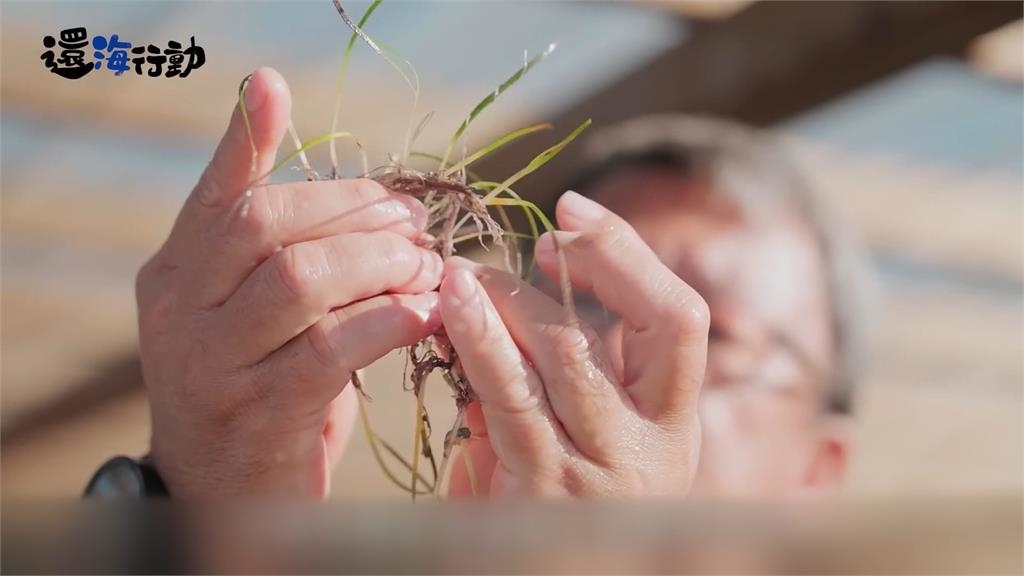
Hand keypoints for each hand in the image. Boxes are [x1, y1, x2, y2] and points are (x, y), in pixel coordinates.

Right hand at [136, 68, 441, 496]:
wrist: (225, 495)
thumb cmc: (256, 387)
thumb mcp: (250, 314)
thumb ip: (276, 247)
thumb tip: (312, 168)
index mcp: (175, 277)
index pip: (217, 195)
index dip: (245, 138)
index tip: (275, 86)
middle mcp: (179, 312)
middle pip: (266, 225)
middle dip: (353, 212)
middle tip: (412, 223)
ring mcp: (210, 365)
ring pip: (301, 279)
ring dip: (379, 262)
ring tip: (428, 267)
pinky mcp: (257, 412)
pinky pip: (331, 347)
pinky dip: (389, 320)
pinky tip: (427, 312)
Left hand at [441, 191, 708, 496]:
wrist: (553, 573)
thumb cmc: (559, 505)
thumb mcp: (589, 436)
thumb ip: (575, 370)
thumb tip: (526, 284)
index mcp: (674, 421)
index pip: (680, 318)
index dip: (627, 254)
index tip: (570, 213)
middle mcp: (654, 445)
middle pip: (625, 327)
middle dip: (552, 273)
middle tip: (491, 258)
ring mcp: (604, 472)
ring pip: (565, 354)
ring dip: (506, 302)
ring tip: (460, 274)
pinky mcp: (547, 494)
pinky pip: (513, 401)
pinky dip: (482, 345)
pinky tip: (454, 313)